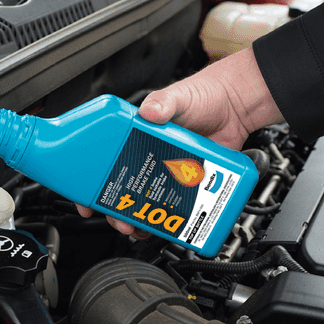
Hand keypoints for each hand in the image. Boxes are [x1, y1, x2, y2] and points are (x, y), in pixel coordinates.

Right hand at [77, 47, 284, 235]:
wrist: (237, 106)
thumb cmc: (204, 95)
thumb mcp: (178, 96)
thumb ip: (164, 102)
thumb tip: (150, 111)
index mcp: (136, 134)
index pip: (105, 162)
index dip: (92, 184)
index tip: (86, 201)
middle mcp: (148, 154)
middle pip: (121, 189)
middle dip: (114, 210)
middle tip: (118, 221)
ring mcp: (167, 170)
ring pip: (144, 201)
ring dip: (137, 219)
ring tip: (138, 229)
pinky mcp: (187, 181)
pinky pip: (172, 204)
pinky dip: (165, 219)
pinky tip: (163, 225)